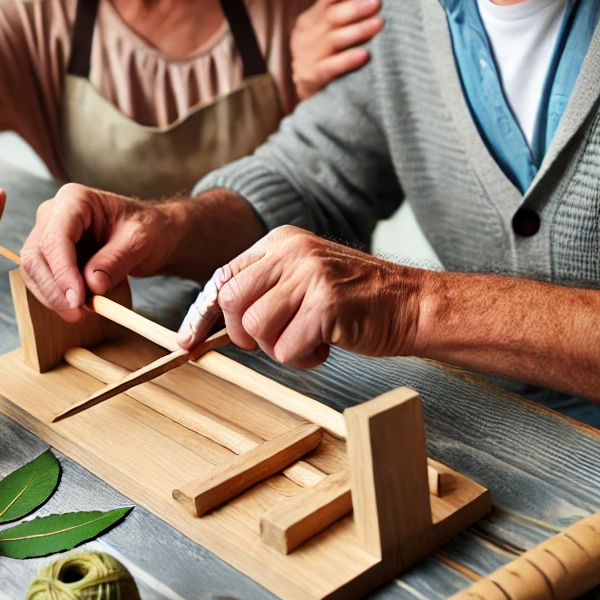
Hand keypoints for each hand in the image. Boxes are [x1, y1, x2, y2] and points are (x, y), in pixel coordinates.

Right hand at [20, 184, 181, 322]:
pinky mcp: (48, 256)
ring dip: (53, 297)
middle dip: (54, 289)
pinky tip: (78, 307)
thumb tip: (92, 285)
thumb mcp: (140, 241)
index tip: (77, 299)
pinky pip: (41, 280)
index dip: (62, 271)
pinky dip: (56, 298)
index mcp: (74, 199)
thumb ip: (115, 261)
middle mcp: (53, 214)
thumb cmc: (145, 228)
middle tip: (79, 312)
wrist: (148, 234)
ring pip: (33, 272)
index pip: (56, 237)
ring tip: (84, 311)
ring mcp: (46, 234)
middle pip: (36, 256)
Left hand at [179, 226, 423, 367]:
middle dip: (244, 333)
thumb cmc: (357, 300)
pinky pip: (286, 349)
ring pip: (255, 327)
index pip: (224, 275)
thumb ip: (266, 287)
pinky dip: (302, 359)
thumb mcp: (305, 277)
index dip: (202, 313)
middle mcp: (293, 251)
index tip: (188, 341)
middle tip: (275, 340)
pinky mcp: (326, 304)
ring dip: (278, 348)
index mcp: (282, 241)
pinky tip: (326, 346)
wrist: (411, 303)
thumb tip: (214, 319)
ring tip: (308, 340)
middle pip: (231, 300)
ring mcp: (310, 275)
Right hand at [290, 0, 382, 100]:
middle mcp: (303, 37)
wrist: (314, 101)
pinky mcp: (310, 79)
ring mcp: (304, 58)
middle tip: (378, 2)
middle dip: (355, 8)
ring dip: (357, 31)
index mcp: (308, 21)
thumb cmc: (330, 61)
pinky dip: (347, 60)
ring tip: (379, 24)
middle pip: (331, 17)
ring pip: (333, 40)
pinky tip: (365, 54)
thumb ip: (345, 17)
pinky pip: (330, 68)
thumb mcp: (332, 36)